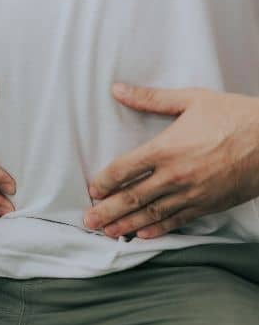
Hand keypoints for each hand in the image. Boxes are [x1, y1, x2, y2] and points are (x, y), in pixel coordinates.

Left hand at [84, 83, 258, 238]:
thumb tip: (117, 89)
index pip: (124, 169)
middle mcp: (175, 175)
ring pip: (151, 214)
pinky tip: (141, 235)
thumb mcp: (192, 100)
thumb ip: (151, 98)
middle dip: (107, 211)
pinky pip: (176, 221)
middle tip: (88, 221)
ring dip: (126, 225)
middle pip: (132, 197)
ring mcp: (191, 193)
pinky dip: (157, 230)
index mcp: (166, 148)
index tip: (92, 190)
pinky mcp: (207, 205)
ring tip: (107, 233)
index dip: (104, 181)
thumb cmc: (236, 116)